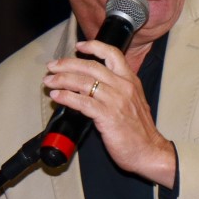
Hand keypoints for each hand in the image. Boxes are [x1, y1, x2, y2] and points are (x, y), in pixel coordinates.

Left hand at [43, 40, 176, 185]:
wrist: (149, 151)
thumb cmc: (139, 131)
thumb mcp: (133, 102)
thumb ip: (116, 90)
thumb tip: (90, 86)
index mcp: (130, 80)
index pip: (112, 54)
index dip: (94, 46)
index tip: (78, 47)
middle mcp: (123, 86)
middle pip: (91, 66)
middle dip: (67, 64)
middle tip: (52, 67)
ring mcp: (116, 101)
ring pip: (83, 83)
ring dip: (62, 80)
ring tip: (49, 82)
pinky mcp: (108, 116)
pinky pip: (82, 102)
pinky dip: (66, 97)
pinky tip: (57, 96)